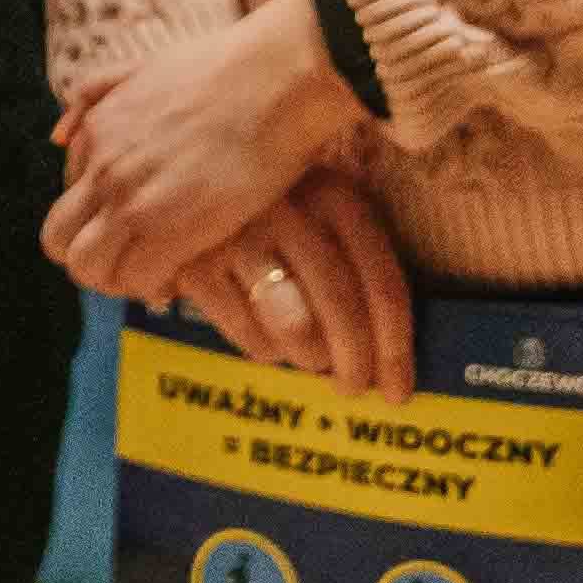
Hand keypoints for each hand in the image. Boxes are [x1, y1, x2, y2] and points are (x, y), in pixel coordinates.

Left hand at [41, 0, 363, 301]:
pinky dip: (155, 285)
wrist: (280, 75)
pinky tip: (183, 275)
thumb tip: (58, 136)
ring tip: (157, 274)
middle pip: (57, 241)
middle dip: (91, 258)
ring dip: (119, 278)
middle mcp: (103, 167)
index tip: (134, 230)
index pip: (67, 198)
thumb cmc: (233, 66)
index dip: (99, 222)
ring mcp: (131, 199)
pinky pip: (136, 280)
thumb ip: (101, 91)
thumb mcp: (149, 65)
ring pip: (87, 268)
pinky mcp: (168, 228)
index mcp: (98, 129)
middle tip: (134, 262)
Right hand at [188, 168, 420, 400]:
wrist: (185, 191)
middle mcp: (291, 208)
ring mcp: (239, 234)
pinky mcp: (196, 264)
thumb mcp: (328, 226)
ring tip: (312, 361)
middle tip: (353, 390)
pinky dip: (265, 349)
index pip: (382, 284)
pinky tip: (269, 343)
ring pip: (295, 327)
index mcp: (337, 197)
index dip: (395, 348)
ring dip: (310, 357)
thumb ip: (360, 275)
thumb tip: (389, 366)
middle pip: (342, 307)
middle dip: (354, 362)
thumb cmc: (282, 222)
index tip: (397, 392)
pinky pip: (247, 333)